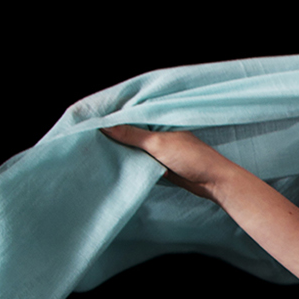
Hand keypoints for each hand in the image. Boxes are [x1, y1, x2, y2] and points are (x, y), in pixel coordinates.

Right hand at [99, 123, 227, 198]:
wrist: (212, 182)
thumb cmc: (191, 158)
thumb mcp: (158, 144)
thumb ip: (132, 135)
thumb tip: (104, 126)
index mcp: (157, 120)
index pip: (128, 115)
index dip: (110, 118)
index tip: (88, 119)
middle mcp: (156, 132)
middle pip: (128, 131)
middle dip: (111, 134)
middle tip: (85, 136)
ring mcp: (157, 149)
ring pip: (132, 147)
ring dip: (119, 150)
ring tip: (94, 149)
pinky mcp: (159, 164)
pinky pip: (139, 161)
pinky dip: (129, 162)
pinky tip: (113, 164)